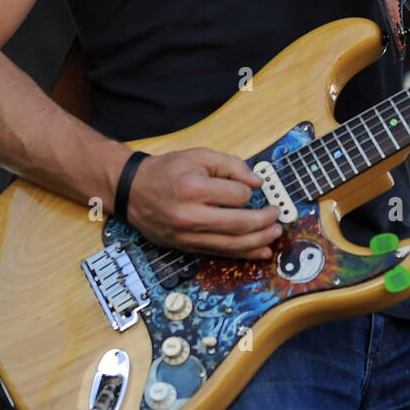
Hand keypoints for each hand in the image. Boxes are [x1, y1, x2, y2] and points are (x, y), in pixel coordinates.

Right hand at [123, 147, 281, 259]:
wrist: (132, 191)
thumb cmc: (166, 171)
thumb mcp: (198, 156)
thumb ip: (231, 165)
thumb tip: (257, 182)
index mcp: (193, 189)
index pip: (236, 196)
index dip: (250, 193)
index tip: (252, 189)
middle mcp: (190, 216)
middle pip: (238, 225)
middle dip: (264, 222)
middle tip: (277, 216)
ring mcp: (188, 236)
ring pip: (231, 244)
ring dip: (259, 241)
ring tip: (275, 234)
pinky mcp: (187, 247)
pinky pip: (220, 253)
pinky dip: (243, 254)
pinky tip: (260, 251)